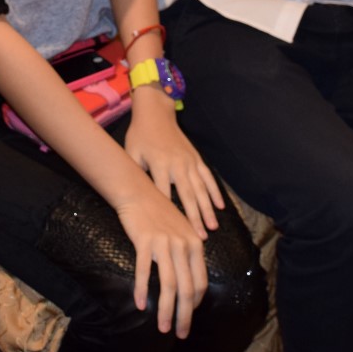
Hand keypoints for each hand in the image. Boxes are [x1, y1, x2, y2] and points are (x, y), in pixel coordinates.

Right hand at [109, 183, 206, 336]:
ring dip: (166, 310)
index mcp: (194, 244)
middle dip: (185, 315)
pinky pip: (144, 271)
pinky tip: (139, 304)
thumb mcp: (181, 229)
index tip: (187, 316)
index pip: (200, 282)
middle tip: (180, 333)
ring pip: (168, 284)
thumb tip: (192, 277)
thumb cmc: (159, 212)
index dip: (195, 304)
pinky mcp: (145, 241)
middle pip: (187, 288)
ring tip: (162, 327)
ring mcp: (164, 243)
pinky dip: (141, 290)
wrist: (138, 192)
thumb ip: (189, 251)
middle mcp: (182, 245)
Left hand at [123, 94, 223, 235]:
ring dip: (207, 209)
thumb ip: (134, 173)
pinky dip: (215, 192)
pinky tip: (221, 207)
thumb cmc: (139, 136)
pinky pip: (208, 178)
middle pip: (187, 195)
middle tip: (199, 237)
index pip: (164, 193)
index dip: (168, 213)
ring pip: (201, 189)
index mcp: (159, 164)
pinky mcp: (197, 158)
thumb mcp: (131, 153)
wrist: (155, 113)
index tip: (172, 232)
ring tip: (212, 227)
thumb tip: (132, 198)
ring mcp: (189, 161)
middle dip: (194, 217)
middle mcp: (177, 164)